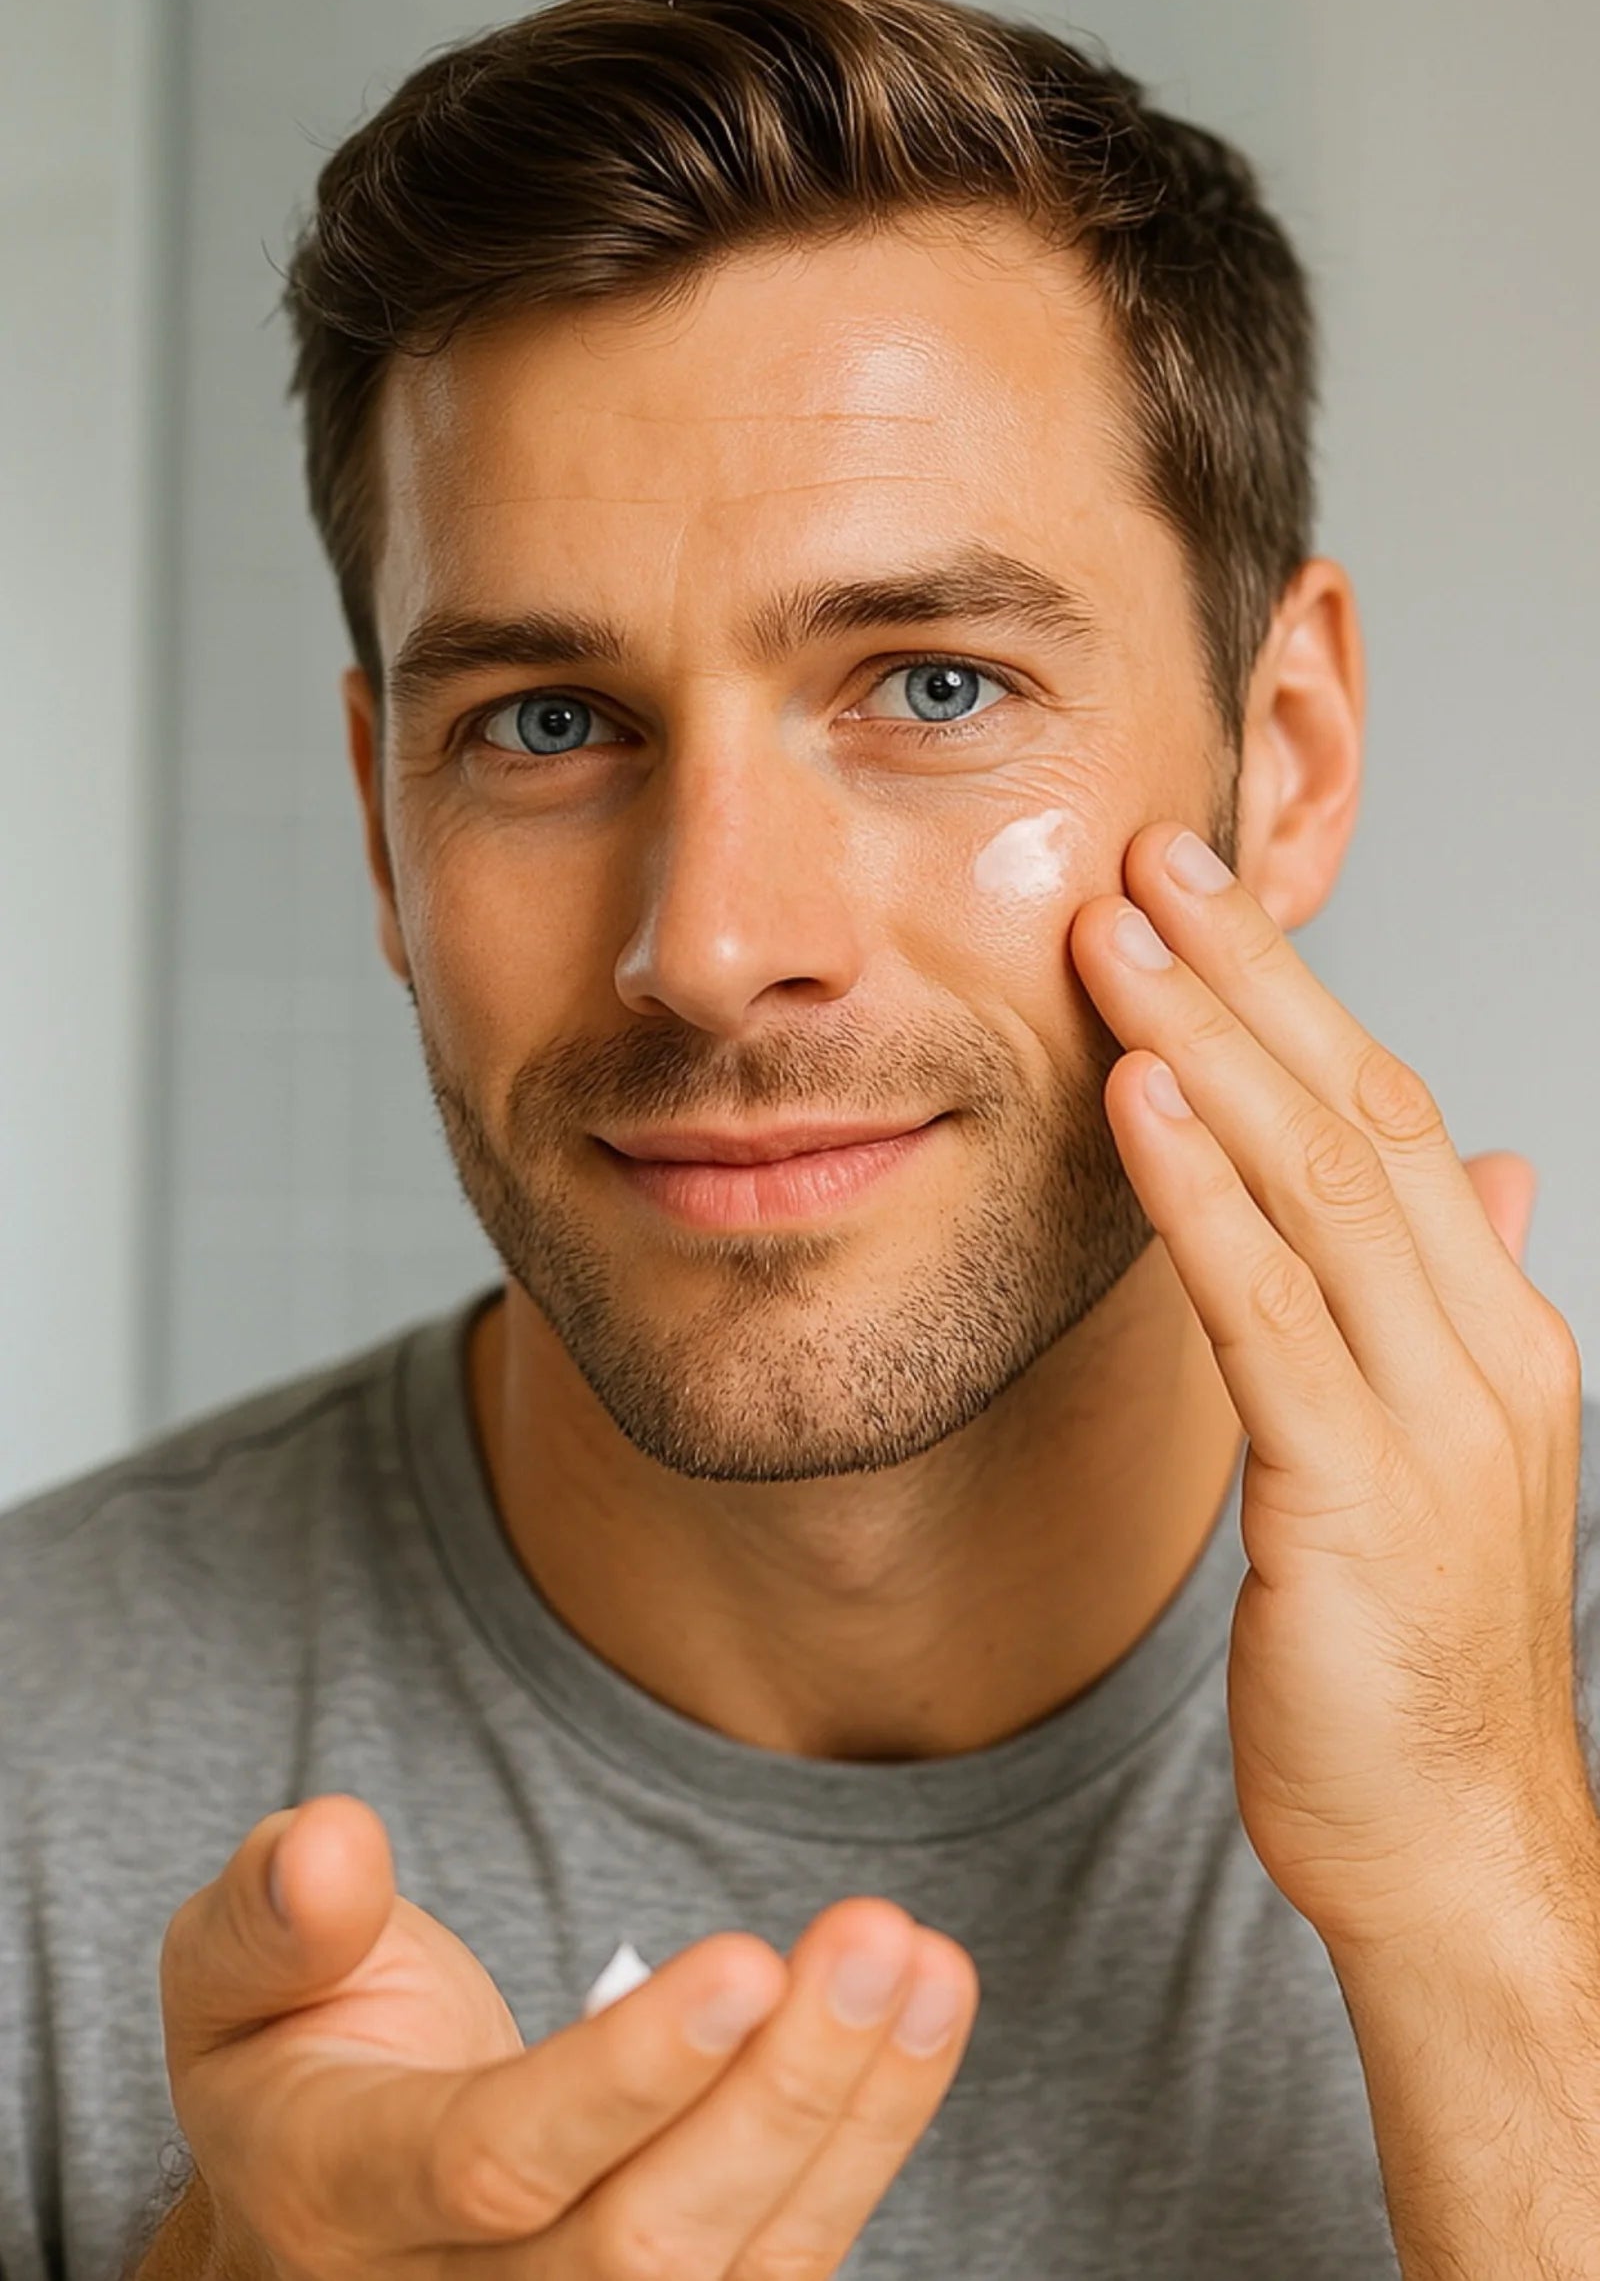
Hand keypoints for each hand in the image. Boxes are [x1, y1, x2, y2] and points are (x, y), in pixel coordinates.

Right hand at [154, 1792, 977, 2275]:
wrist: (325, 2201)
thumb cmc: (296, 2056)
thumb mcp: (234, 1973)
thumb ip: (273, 1916)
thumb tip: (329, 1844)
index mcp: (340, 2202)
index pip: (497, 2164)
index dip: (627, 2078)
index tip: (746, 1963)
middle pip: (644, 2249)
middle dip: (781, 2096)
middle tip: (877, 1938)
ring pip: (737, 2274)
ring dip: (852, 2117)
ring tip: (926, 1966)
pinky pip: (780, 2266)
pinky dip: (867, 2142)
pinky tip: (923, 2017)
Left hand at [1069, 819, 1593, 1958]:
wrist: (1455, 1848)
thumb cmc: (1417, 1656)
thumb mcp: (1444, 1457)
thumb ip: (1455, 1301)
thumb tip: (1493, 1171)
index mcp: (1498, 1328)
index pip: (1395, 1116)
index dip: (1294, 997)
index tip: (1202, 896)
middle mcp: (1487, 1347)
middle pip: (1363, 1114)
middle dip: (1250, 976)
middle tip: (1148, 857)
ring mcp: (1437, 1417)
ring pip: (1320, 1183)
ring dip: (1208, 1047)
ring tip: (1114, 938)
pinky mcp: (1358, 1492)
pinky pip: (1269, 1309)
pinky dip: (1200, 1194)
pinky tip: (1133, 1100)